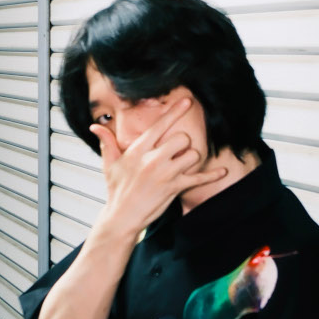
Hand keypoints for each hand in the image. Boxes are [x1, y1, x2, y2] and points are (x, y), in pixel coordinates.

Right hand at [90, 98, 226, 236]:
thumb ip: (107, 143)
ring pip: (192, 155)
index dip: (175, 111)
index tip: (187, 101)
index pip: (160, 125)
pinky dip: (212, 176)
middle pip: (182, 138)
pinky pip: (199, 178)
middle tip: (176, 153)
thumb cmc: (117, 190)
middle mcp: (153, 159)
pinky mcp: (175, 188)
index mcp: (138, 150)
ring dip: (191, 159)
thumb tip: (95, 127)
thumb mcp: (110, 164)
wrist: (122, 216)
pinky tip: (223, 171)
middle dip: (183, 144)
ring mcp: (166, 173)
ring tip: (182, 166)